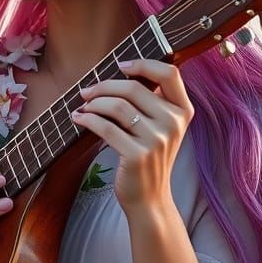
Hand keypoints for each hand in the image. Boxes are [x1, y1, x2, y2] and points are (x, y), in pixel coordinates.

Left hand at [71, 59, 192, 211]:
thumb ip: (153, 103)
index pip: (170, 74)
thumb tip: (122, 74)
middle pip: (133, 88)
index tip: (121, 65)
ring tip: (83, 107)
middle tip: (87, 92)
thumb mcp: (161, 128)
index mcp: (183, 111)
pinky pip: (105, 127)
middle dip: (103, 86)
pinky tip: (79, 119)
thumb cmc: (149, 158)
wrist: (149, 198)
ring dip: (93, 103)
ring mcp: (157, 140)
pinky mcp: (137, 155)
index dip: (144, 64)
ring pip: (117, 106)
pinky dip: (87, 119)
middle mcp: (173, 123)